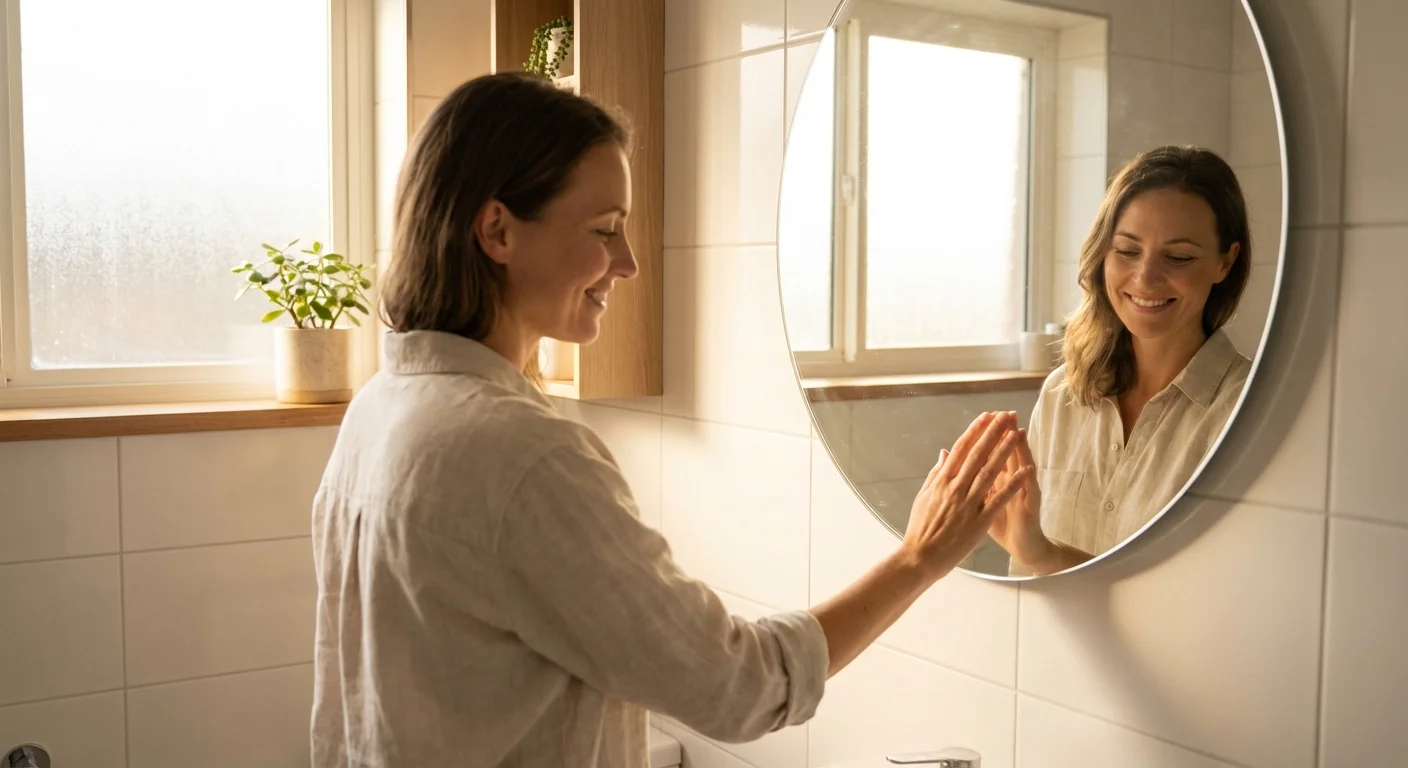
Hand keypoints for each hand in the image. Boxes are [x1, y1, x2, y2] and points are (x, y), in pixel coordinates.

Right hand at [902, 412, 1031, 581]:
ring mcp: (968, 504)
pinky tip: (1025, 471)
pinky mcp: (979, 521)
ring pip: (990, 472)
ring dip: (1004, 451)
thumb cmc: (920, 528)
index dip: (975, 431)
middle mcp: (955, 488)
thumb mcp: (923, 496)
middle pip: (978, 454)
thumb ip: (935, 474)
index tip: (987, 416)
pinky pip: (999, 499)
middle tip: (1005, 415)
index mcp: (941, 481)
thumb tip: (944, 453)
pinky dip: (1013, 484)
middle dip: (993, 433)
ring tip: (1016, 433)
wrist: (920, 557)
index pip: (961, 449)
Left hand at [985, 426, 1053, 570]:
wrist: (1023, 547)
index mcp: (997, 479)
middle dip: (1004, 434)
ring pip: (1022, 467)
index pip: (991, 453)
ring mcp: (1023, 492)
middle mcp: (1012, 481)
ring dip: (1020, 450)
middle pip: (1008, 453)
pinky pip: (1028, 493)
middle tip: (1002, 414)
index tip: (982, 417)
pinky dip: (1026, 480)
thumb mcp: (982, 501)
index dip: (987, 436)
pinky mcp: (1030, 507)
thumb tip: (958, 463)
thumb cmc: (1003, 524)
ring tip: (1018, 431)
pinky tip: (1027, 468)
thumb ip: (972, 481)